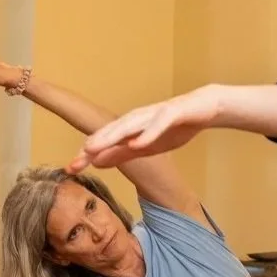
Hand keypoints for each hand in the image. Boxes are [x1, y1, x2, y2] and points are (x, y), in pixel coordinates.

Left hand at [72, 86, 222, 170]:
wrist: (206, 107)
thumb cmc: (174, 127)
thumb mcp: (146, 146)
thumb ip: (121, 153)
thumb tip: (95, 162)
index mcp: (130, 127)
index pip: (104, 141)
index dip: (87, 155)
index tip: (70, 169)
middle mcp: (138, 118)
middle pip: (111, 132)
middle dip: (92, 145)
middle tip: (74, 161)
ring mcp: (155, 114)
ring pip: (129, 125)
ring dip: (110, 136)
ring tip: (93, 147)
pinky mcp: (174, 112)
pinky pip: (159, 124)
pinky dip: (148, 133)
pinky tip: (138, 143)